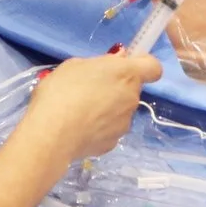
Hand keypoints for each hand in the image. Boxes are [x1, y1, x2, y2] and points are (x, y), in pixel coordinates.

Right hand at [23, 52, 161, 164]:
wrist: (52, 133)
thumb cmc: (61, 90)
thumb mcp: (75, 65)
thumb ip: (100, 63)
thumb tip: (115, 63)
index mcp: (126, 74)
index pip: (153, 67)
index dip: (143, 64)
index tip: (126, 65)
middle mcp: (132, 98)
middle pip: (131, 89)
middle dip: (116, 88)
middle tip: (90, 89)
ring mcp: (125, 123)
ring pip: (120, 111)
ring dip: (107, 109)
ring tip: (80, 112)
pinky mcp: (113, 143)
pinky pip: (109, 130)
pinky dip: (99, 128)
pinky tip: (79, 128)